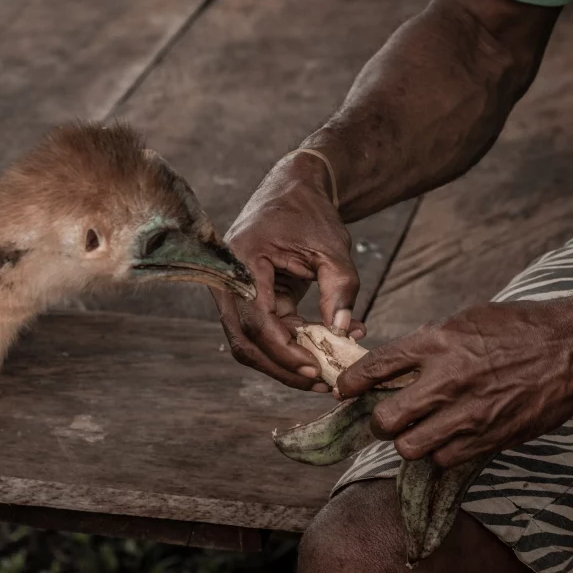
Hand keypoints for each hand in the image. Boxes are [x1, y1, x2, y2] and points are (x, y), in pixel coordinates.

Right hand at [212, 147, 363, 391]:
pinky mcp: (249, 300)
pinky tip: (323, 351)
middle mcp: (228, 280)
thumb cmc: (311, 215)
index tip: (316, 367)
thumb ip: (341, 290)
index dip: (284, 349)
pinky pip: (263, 332)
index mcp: (242, 261)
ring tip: (323, 375)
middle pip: (243, 340)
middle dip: (281, 367)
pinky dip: (290, 346)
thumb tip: (344, 334)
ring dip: (284, 363)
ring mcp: (234, 292)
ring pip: (249, 343)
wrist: (294, 191)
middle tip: (319, 382)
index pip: (256, 319)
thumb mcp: (333, 249)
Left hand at [336, 296, 572, 467]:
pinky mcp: (490, 438)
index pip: (375, 368)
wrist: (570, 347)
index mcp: (435, 343)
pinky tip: (448, 440)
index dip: (350, 383)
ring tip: (418, 432)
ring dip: (409, 443)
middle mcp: (446, 380)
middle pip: (386, 420)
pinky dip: (441, 454)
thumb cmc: (516, 327)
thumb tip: (395, 366)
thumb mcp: (462, 322)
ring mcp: (468, 413)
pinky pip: (446, 459)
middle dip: (378, 423)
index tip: (344, 390)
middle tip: (384, 418)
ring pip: (411, 448)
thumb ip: (426, 345)